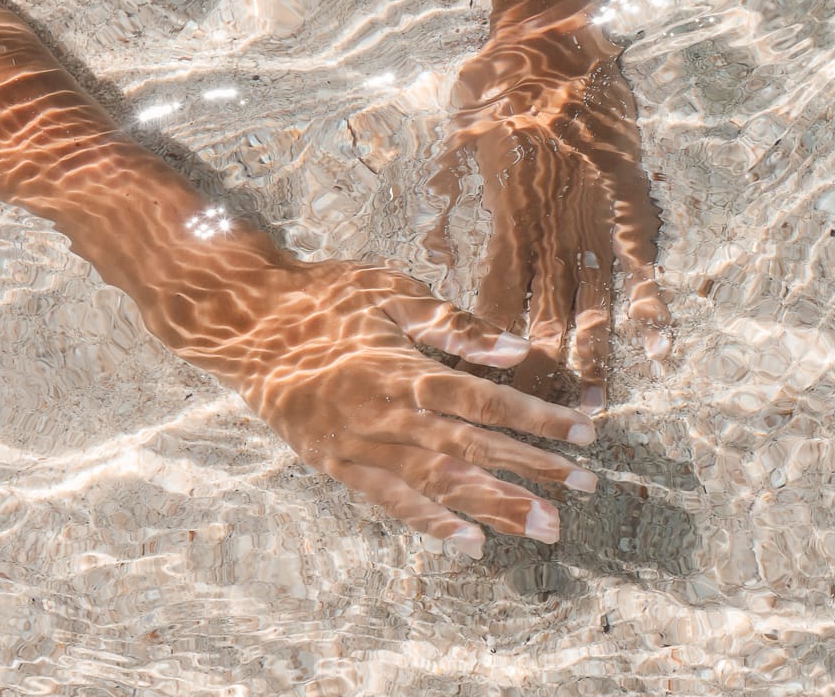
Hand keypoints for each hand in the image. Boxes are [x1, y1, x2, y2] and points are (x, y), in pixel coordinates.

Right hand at [190, 259, 598, 559]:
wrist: (248, 322)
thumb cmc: (327, 296)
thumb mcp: (394, 291)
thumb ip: (455, 326)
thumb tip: (514, 349)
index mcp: (406, 367)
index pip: (487, 400)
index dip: (540, 419)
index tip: (585, 433)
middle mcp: (388, 414)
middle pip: (474, 448)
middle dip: (534, 470)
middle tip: (586, 489)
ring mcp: (361, 446)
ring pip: (439, 484)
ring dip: (496, 506)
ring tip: (544, 527)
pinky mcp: (337, 465)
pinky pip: (389, 502)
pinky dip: (431, 524)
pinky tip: (470, 542)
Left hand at [428, 19, 669, 409]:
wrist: (545, 37)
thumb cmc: (496, 81)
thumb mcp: (458, 136)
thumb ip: (447, 188)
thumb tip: (428, 239)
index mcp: (503, 218)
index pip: (493, 302)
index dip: (492, 350)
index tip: (488, 393)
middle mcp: (544, 228)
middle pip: (541, 315)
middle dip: (543, 372)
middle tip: (543, 426)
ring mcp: (587, 216)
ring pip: (591, 301)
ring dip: (594, 356)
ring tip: (595, 406)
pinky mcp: (625, 198)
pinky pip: (640, 261)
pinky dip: (650, 302)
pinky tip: (659, 345)